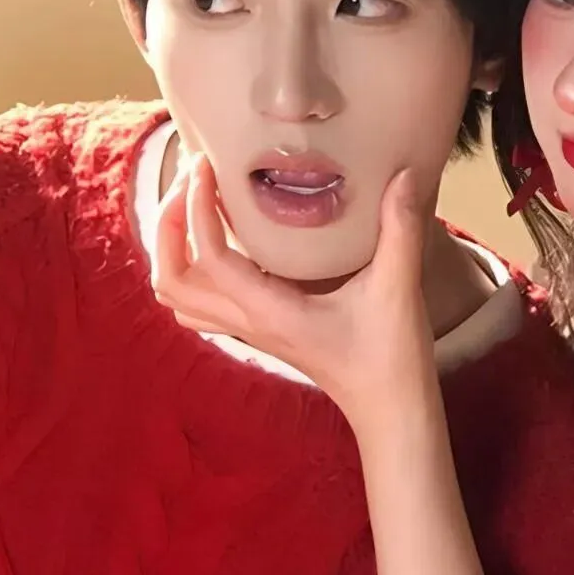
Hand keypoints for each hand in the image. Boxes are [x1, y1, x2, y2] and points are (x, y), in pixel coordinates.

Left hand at [151, 154, 436, 428]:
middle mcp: (246, 321)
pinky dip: (190, 268)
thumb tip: (404, 175)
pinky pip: (199, 302)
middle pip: (171, 279)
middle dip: (168, 225)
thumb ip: (400, 229)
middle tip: (194, 179)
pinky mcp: (255, 329)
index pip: (209, 256)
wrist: (388, 409)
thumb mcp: (398, 288)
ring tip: (194, 202)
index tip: (206, 165)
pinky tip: (219, 236)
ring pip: (177, 295)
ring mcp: (246, 329)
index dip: (196, 208)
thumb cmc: (390, 356)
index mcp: (269, 311)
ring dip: (172, 248)